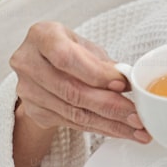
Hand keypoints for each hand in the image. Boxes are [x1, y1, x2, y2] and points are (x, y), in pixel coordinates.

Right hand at [9, 21, 148, 141]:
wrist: (42, 65)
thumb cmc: (68, 50)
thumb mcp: (87, 48)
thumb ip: (105, 64)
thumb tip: (129, 81)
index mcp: (42, 36)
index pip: (66, 58)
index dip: (95, 74)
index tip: (122, 85)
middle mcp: (28, 63)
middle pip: (72, 91)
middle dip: (110, 106)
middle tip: (137, 116)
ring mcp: (28, 90)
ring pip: (74, 112)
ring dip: (110, 124)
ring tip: (136, 129)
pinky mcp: (35, 111)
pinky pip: (73, 123)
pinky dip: (100, 128)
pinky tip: (120, 131)